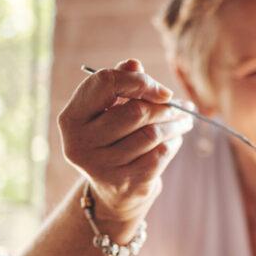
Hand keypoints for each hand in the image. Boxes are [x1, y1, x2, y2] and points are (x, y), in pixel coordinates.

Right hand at [57, 59, 193, 222]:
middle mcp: (80, 142)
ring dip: (175, 125)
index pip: (105, 83)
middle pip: (135, 111)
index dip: (140, 81)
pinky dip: (173, 143)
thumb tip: (134, 64)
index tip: (163, 91)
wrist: (113, 191)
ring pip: (152, 134)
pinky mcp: (124, 183)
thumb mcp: (109, 110)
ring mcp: (101, 166)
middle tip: (180, 108)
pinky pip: (160, 154)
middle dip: (164, 107)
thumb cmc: (113, 139)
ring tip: (184, 121)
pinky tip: (175, 139)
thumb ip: (120, 84)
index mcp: (71, 117)